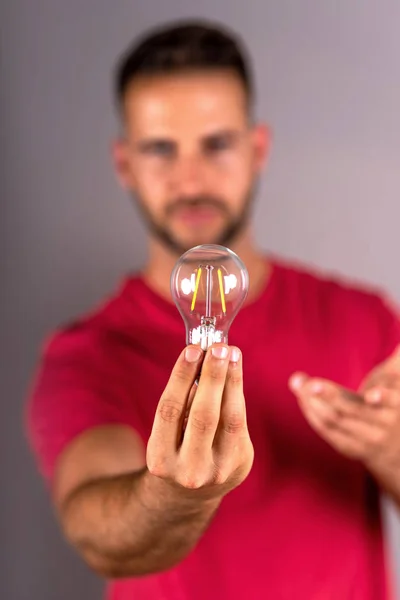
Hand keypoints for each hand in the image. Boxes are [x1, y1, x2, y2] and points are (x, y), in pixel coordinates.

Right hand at [146, 344, 253, 500]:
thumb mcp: (166, 431)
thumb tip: (201, 356)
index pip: (171, 410)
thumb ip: (182, 399)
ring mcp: (219, 471)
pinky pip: (240, 422)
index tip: (192, 349)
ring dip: (232, 381)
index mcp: (161, 461)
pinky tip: (234, 372)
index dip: (182, 377)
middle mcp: (190, 471)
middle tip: (219, 347)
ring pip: (230, 418)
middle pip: (203, 415)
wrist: (188, 494)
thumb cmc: (174, 447)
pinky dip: (237, 394)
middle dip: (213, 377)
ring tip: (232, 353)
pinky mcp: (241, 465)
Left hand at [289, 347, 399, 468]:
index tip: (371, 395)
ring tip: (298, 383)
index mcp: (397, 406)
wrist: (395, 448)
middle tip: (308, 382)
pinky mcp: (351, 449)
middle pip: (354, 410)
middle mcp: (383, 425)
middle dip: (329, 395)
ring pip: (335, 420)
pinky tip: (303, 398)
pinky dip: (312, 413)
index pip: (392, 401)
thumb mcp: (397, 381)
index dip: (382, 397)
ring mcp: (367, 440)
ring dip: (313, 402)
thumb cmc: (392, 402)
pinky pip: (327, 430)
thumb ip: (398, 361)